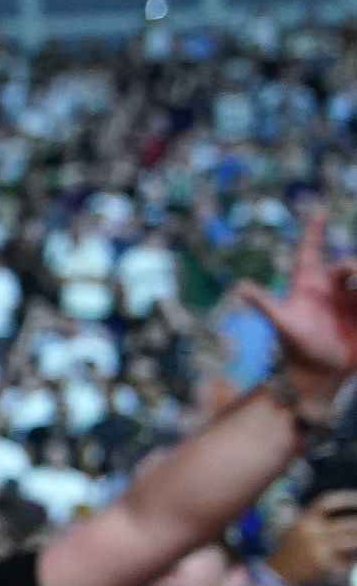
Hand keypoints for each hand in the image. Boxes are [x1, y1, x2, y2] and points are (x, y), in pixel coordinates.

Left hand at [223, 209, 356, 393]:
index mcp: (308, 285)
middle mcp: (331, 289)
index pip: (310, 251)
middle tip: (354, 273)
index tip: (318, 211)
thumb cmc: (296, 348)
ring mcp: (351, 303)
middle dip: (354, 266)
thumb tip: (240, 287)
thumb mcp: (283, 324)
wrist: (316, 375)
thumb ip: (265, 304)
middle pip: (348, 265)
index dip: (313, 232)